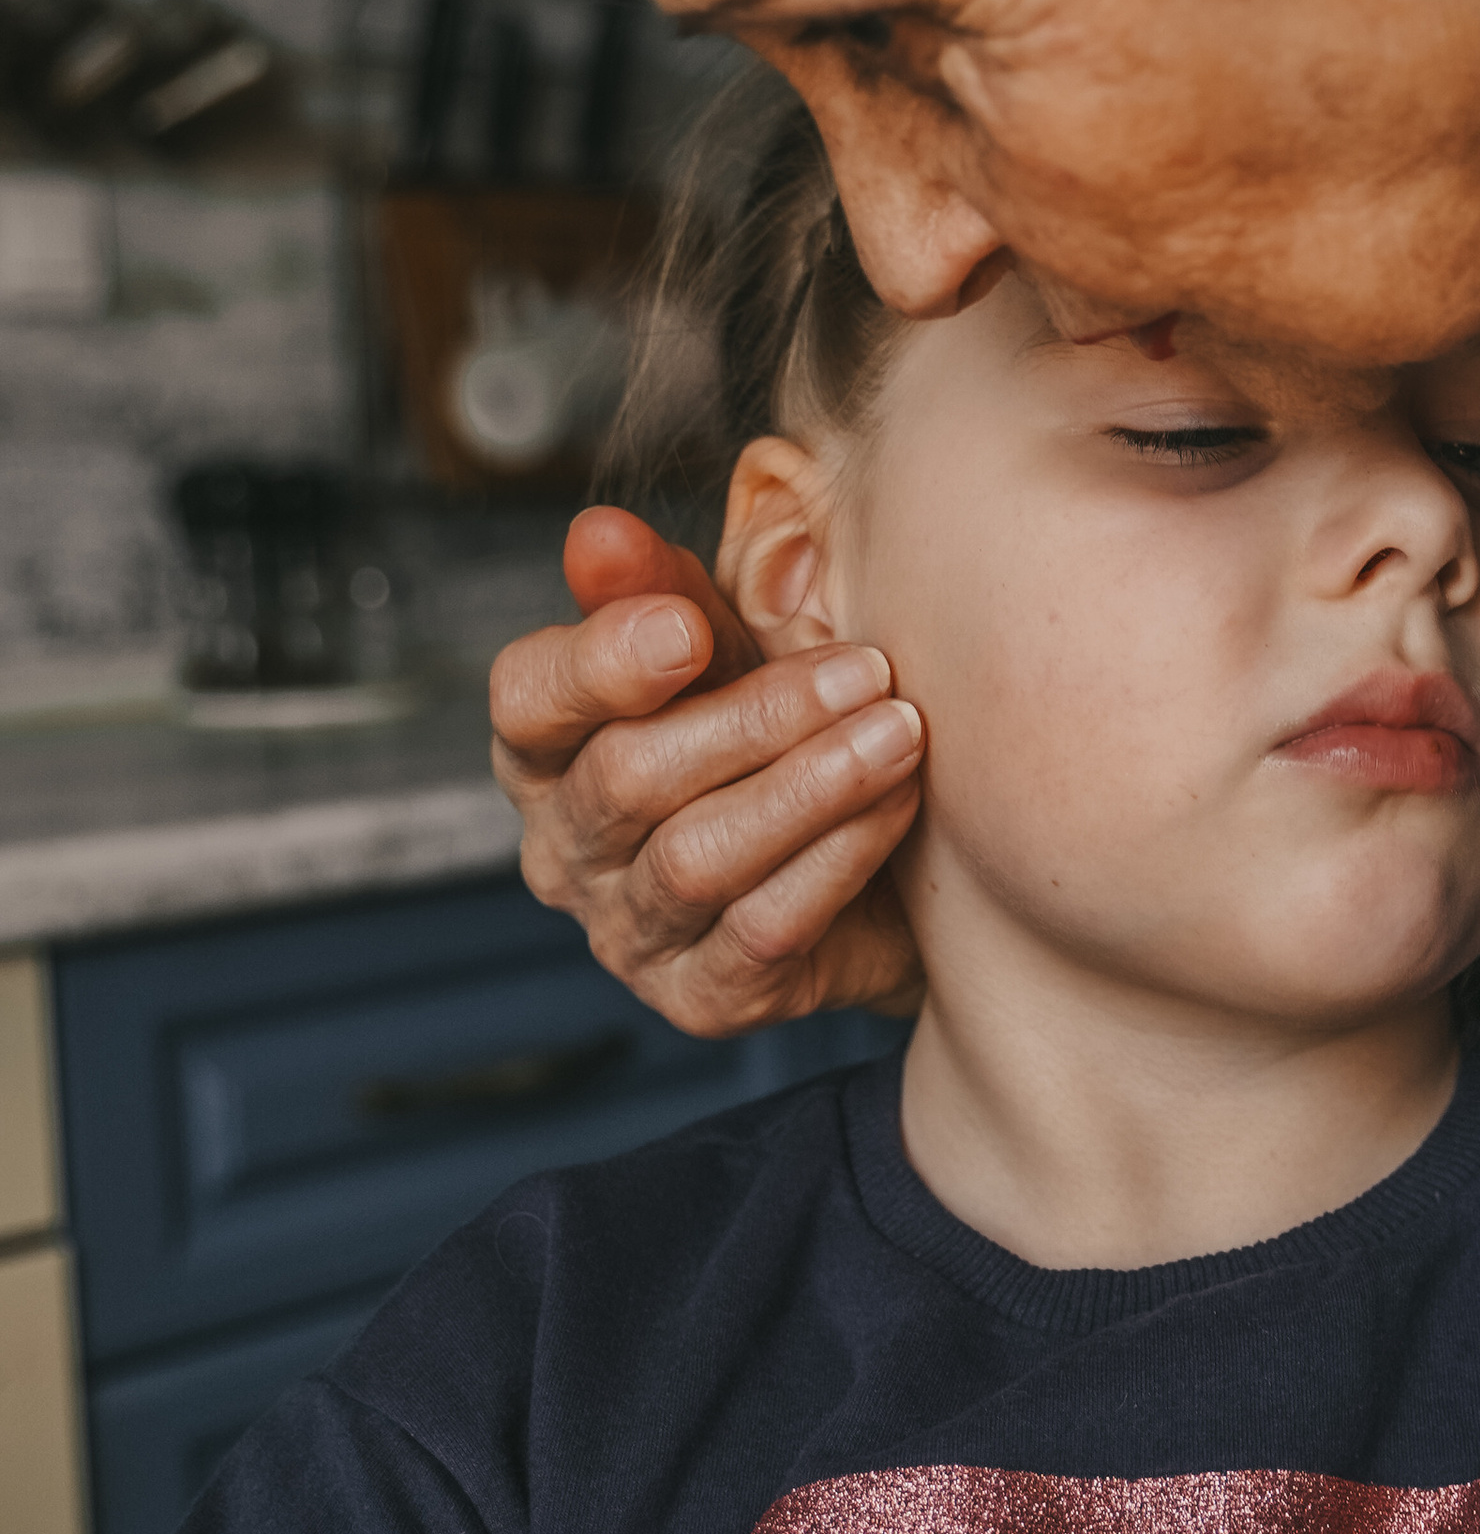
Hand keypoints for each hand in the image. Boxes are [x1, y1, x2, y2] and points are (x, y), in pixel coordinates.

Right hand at [490, 506, 923, 1034]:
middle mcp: (567, 849)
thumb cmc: (779, 734)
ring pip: (699, 859)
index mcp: (547, 748)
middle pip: (627, 778)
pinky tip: (898, 802)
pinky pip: (765, 929)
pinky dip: (838, 856)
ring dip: (811, 786)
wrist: (882, 866)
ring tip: (899, 731)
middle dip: (757, 717)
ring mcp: (629, 935)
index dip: (599, 663)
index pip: (526, 699)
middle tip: (866, 669)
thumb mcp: (726, 646)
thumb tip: (598, 534)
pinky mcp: (703, 999)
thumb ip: (662, 589)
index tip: (689, 628)